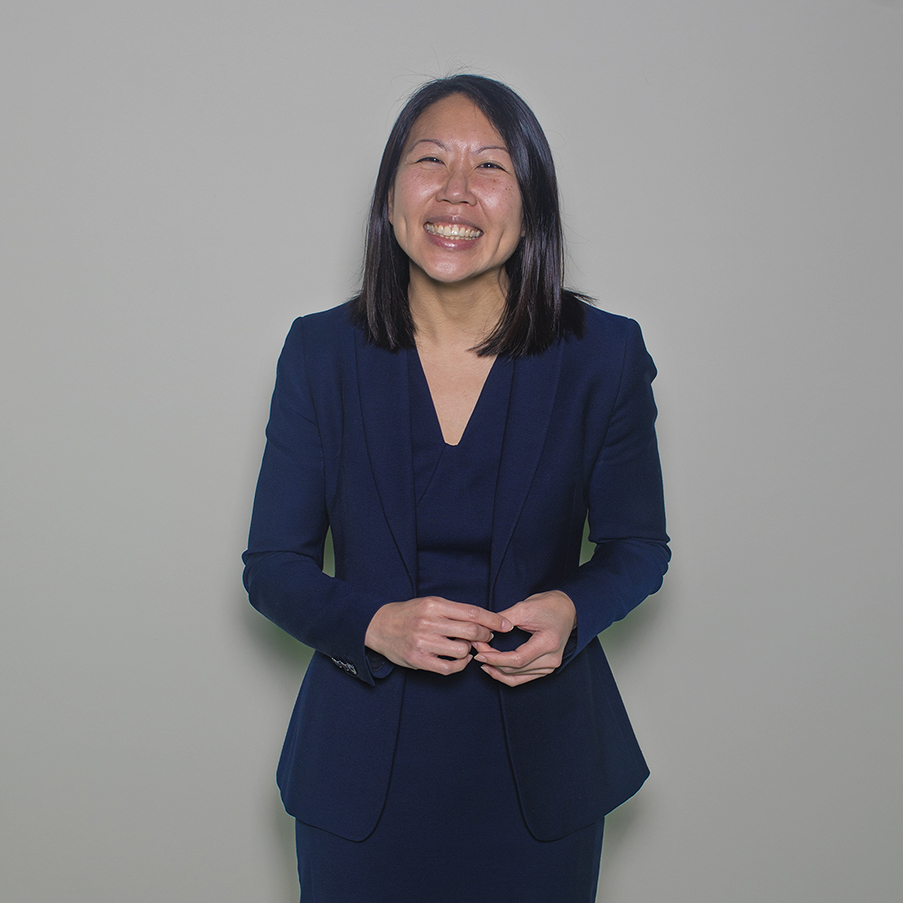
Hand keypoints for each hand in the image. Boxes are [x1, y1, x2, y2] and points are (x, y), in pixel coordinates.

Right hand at [365, 596, 512, 675]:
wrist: (379, 625)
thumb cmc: (410, 613)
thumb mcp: (431, 603)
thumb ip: (455, 612)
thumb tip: (484, 622)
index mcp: (434, 605)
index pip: (472, 612)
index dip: (493, 620)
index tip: (506, 625)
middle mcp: (429, 622)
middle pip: (471, 632)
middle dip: (485, 636)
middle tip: (486, 637)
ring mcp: (423, 642)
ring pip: (462, 651)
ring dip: (470, 650)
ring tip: (465, 646)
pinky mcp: (418, 660)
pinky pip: (449, 668)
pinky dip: (460, 665)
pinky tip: (460, 659)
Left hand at [473, 591, 575, 686]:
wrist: (568, 609)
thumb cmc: (549, 605)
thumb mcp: (525, 607)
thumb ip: (503, 619)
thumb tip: (483, 627)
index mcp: (548, 643)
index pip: (517, 659)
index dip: (495, 658)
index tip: (479, 650)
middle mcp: (552, 660)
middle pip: (515, 670)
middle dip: (492, 661)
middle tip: (476, 649)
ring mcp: (550, 667)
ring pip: (516, 678)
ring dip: (496, 670)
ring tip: (481, 658)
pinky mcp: (545, 668)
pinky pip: (522, 678)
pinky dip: (505, 674)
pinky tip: (492, 667)